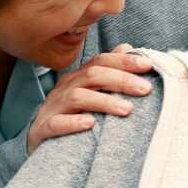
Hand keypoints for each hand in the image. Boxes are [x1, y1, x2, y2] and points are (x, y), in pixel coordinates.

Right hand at [27, 44, 153, 153]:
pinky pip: (56, 123)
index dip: (124, 61)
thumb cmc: (71, 114)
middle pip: (93, 76)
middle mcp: (65, 88)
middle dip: (121, 80)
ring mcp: (53, 108)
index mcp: (78, 78)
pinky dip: (73, 123)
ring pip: (77, 98)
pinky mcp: (43, 129)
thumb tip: (127, 47)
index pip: (101, 62)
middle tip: (146, 89)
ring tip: (127, 109)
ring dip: (104, 102)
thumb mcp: (90, 91)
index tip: (149, 65)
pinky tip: (90, 124)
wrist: (38, 140)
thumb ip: (108, 71)